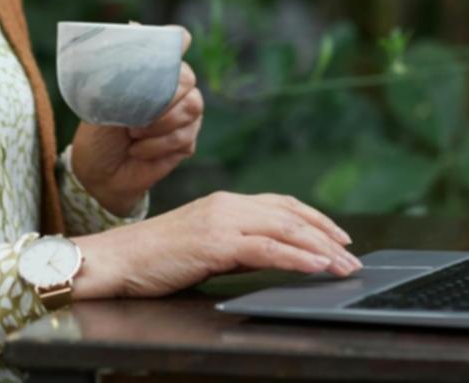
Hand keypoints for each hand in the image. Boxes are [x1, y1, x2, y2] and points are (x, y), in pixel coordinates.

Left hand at [70, 27, 201, 215]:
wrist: (98, 172)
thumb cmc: (98, 130)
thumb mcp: (102, 96)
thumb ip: (122, 67)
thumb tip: (134, 26)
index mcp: (153, 71)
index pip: (176, 42)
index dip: (179, 40)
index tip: (177, 43)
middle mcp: (174, 88)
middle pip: (187, 77)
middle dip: (162, 97)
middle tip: (132, 116)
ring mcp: (184, 114)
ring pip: (192, 107)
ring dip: (159, 124)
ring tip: (133, 134)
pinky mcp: (187, 141)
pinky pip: (186, 136)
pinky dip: (157, 146)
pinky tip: (139, 151)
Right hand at [73, 191, 361, 298]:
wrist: (116, 260)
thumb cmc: (154, 259)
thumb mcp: (205, 248)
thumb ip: (238, 247)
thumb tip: (275, 256)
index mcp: (225, 203)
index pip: (281, 205)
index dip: (315, 219)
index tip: (339, 237)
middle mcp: (227, 205)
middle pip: (291, 215)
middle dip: (327, 236)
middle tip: (352, 257)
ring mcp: (221, 221)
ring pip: (285, 228)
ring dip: (321, 249)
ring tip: (344, 266)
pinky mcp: (215, 243)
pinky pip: (267, 248)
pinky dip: (297, 257)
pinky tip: (316, 267)